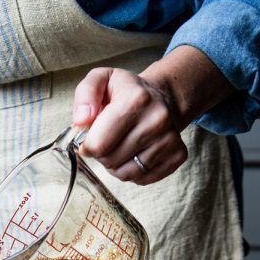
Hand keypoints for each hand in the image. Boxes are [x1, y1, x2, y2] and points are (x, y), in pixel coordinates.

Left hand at [72, 46, 234, 184]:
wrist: (162, 97)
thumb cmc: (126, 92)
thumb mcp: (102, 81)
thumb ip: (85, 94)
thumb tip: (81, 120)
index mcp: (136, 99)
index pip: (99, 144)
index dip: (88, 145)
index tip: (91, 137)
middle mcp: (158, 119)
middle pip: (110, 160)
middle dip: (102, 154)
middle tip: (108, 139)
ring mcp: (170, 139)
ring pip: (125, 174)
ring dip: (116, 164)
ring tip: (121, 145)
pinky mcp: (177, 155)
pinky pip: (141, 179)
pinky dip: (133, 172)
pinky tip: (135, 153)